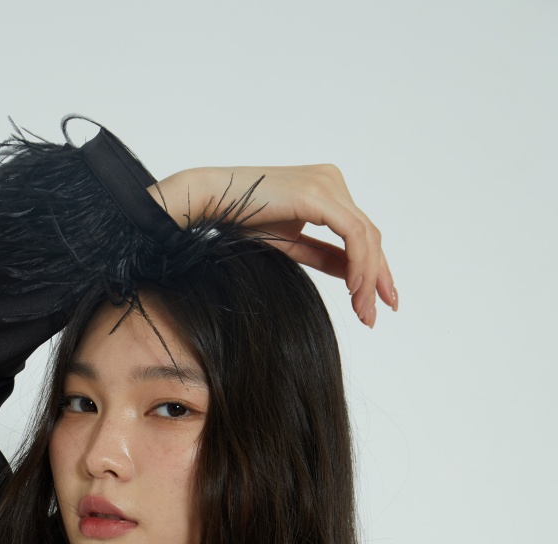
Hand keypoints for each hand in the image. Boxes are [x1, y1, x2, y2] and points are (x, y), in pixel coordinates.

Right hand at [147, 166, 395, 328]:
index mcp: (327, 189)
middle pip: (370, 235)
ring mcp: (328, 185)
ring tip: (363, 311)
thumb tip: (353, 277)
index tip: (379, 302)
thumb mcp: (292, 245)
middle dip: (377, 278)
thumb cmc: (241, 220)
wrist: (211, 200)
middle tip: (374, 315)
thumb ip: (324, 256)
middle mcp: (333, 181)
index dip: (374, 270)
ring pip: (366, 237)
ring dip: (368, 278)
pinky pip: (352, 234)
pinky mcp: (318, 194)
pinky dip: (358, 264)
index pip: (361, 233)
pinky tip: (355, 289)